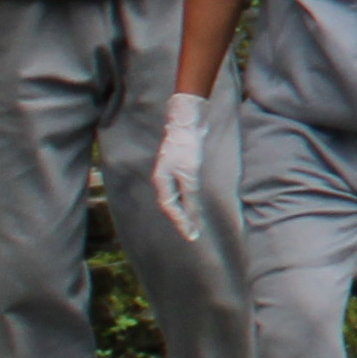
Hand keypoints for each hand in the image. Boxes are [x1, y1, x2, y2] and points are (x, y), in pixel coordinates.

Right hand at [151, 91, 212, 241]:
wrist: (188, 122)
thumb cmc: (187, 147)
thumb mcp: (190, 174)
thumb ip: (190, 195)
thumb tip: (192, 214)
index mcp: (162, 181)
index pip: (171, 207)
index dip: (181, 222)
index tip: (192, 236)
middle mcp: (164, 178)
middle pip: (172, 204)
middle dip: (182, 220)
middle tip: (193, 234)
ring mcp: (171, 172)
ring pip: (177, 197)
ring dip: (186, 210)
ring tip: (194, 223)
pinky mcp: (180, 167)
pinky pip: (182, 188)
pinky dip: (188, 199)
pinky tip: (193, 203)